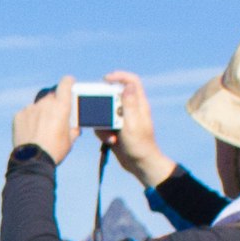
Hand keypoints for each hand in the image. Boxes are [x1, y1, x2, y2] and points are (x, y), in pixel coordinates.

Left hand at [11, 78, 83, 163]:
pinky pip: (26, 114)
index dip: (68, 82)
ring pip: (38, 106)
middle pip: (51, 97)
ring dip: (41, 113)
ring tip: (42, 130)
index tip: (69, 84)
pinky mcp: (19, 115)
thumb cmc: (55, 150)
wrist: (33, 161)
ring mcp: (30, 109)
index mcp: (61, 106)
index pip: (65, 83)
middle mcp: (45, 103)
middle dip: (55, 104)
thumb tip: (75, 127)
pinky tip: (31, 132)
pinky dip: (29, 120)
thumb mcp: (70, 140)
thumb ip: (73, 128)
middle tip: (55, 118)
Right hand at [105, 69, 176, 186]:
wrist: (140, 165)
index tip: (106, 79)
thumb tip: (127, 85)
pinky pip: (103, 125)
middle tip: (99, 113)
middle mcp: (131, 110)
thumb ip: (129, 104)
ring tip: (109, 135)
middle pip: (113, 96)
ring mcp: (123, 120)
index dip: (119, 76)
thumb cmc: (140, 145)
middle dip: (104, 105)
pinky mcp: (116, 129)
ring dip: (103, 123)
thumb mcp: (133, 123)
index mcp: (139, 105)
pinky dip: (103, 133)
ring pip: (105, 112)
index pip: (132, 82)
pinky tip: (109, 142)